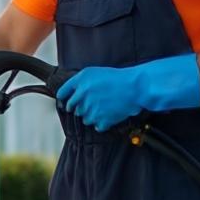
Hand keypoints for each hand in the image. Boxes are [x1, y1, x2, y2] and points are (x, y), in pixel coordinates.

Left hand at [56, 54, 199, 131]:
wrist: (136, 87)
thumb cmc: (117, 78)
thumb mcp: (94, 73)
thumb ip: (77, 82)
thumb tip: (63, 94)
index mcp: (80, 81)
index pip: (62, 94)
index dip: (64, 99)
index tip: (65, 102)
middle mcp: (83, 95)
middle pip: (73, 109)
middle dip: (82, 106)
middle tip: (95, 102)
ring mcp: (91, 109)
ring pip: (84, 119)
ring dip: (92, 115)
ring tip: (105, 107)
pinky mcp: (101, 120)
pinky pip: (96, 126)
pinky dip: (103, 122)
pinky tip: (110, 114)